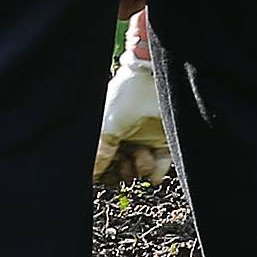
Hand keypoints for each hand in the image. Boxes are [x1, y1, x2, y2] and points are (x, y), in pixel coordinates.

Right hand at [94, 44, 171, 187]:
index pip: (103, 164)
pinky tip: (153, 164)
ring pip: (139, 171)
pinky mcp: (163, 142)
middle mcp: (125, 140)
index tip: (107, 173)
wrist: (155, 79)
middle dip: (122, 173)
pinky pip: (158, 168)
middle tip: (124, 165)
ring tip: (141, 154)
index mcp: (108, 135)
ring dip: (139, 168)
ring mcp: (144, 142)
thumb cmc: (126, 98)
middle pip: (120, 172)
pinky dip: (156, 172)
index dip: (104, 172)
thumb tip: (93, 176)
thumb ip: (100, 155)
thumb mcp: (107, 127)